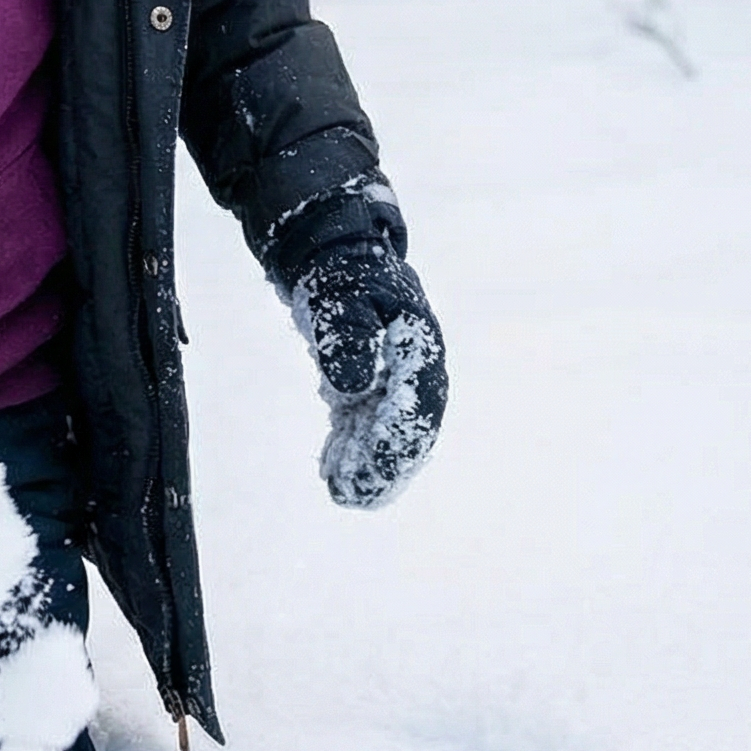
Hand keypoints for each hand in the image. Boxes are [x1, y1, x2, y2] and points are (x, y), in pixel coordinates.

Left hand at [291, 238, 446, 508]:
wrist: (333, 257)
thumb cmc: (343, 273)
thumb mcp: (343, 295)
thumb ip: (349, 336)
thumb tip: (353, 387)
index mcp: (420, 346)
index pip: (418, 403)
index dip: (398, 437)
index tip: (373, 465)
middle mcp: (414, 371)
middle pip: (409, 430)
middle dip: (384, 467)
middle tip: (355, 494)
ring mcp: (392, 382)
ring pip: (386, 435)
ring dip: (367, 467)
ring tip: (340, 492)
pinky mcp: (368, 388)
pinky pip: (364, 426)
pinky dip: (349, 449)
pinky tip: (330, 470)